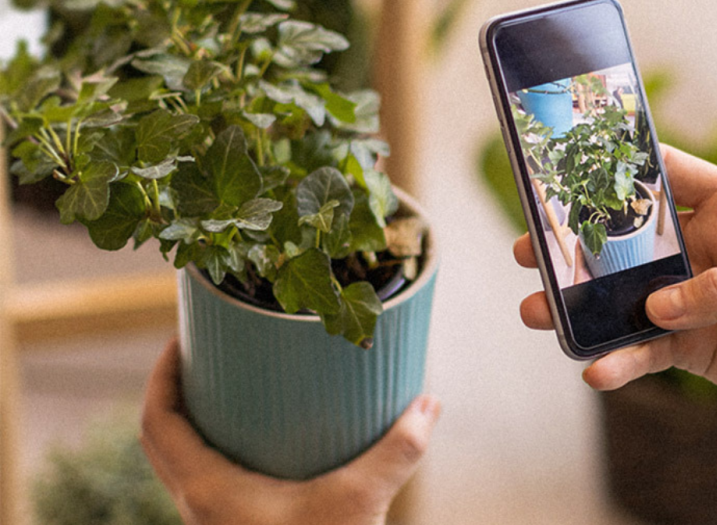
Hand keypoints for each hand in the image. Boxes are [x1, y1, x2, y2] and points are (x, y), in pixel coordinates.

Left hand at [141, 339, 438, 524]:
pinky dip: (219, 450)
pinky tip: (262, 439)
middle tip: (205, 354)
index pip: (158, 421)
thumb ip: (398, 451)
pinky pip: (207, 480)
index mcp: (207, 490)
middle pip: (161, 438)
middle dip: (176, 391)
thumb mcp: (361, 502)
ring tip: (229, 388)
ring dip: (194, 422)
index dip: (161, 375)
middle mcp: (198, 506)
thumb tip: (431, 404)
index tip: (182, 337)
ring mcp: (212, 522)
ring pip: (180, 462)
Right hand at [516, 146, 716, 454]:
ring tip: (535, 310)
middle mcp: (705, 246)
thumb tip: (659, 304)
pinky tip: (593, 370)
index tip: (568, 164)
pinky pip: (643, 348)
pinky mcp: (689, 343)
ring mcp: (692, 296)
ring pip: (623, 293)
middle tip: (530, 245)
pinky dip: (618, 359)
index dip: (623, 165)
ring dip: (580, 302)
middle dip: (579, 239)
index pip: (671, 173)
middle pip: (630, 234)